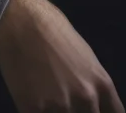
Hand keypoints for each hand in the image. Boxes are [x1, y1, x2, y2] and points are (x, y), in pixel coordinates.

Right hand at [0, 0, 123, 112]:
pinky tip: (32, 101)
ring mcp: (60, 106)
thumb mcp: (86, 59)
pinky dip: (36, 111)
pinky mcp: (33, 108)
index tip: (90, 110)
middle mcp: (86, 98)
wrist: (22, 21)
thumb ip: (92, 85)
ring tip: (47, 100)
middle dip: (77, 112)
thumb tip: (93, 104)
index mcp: (102, 85)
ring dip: (55, 112)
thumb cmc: (54, 33)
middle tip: (66, 104)